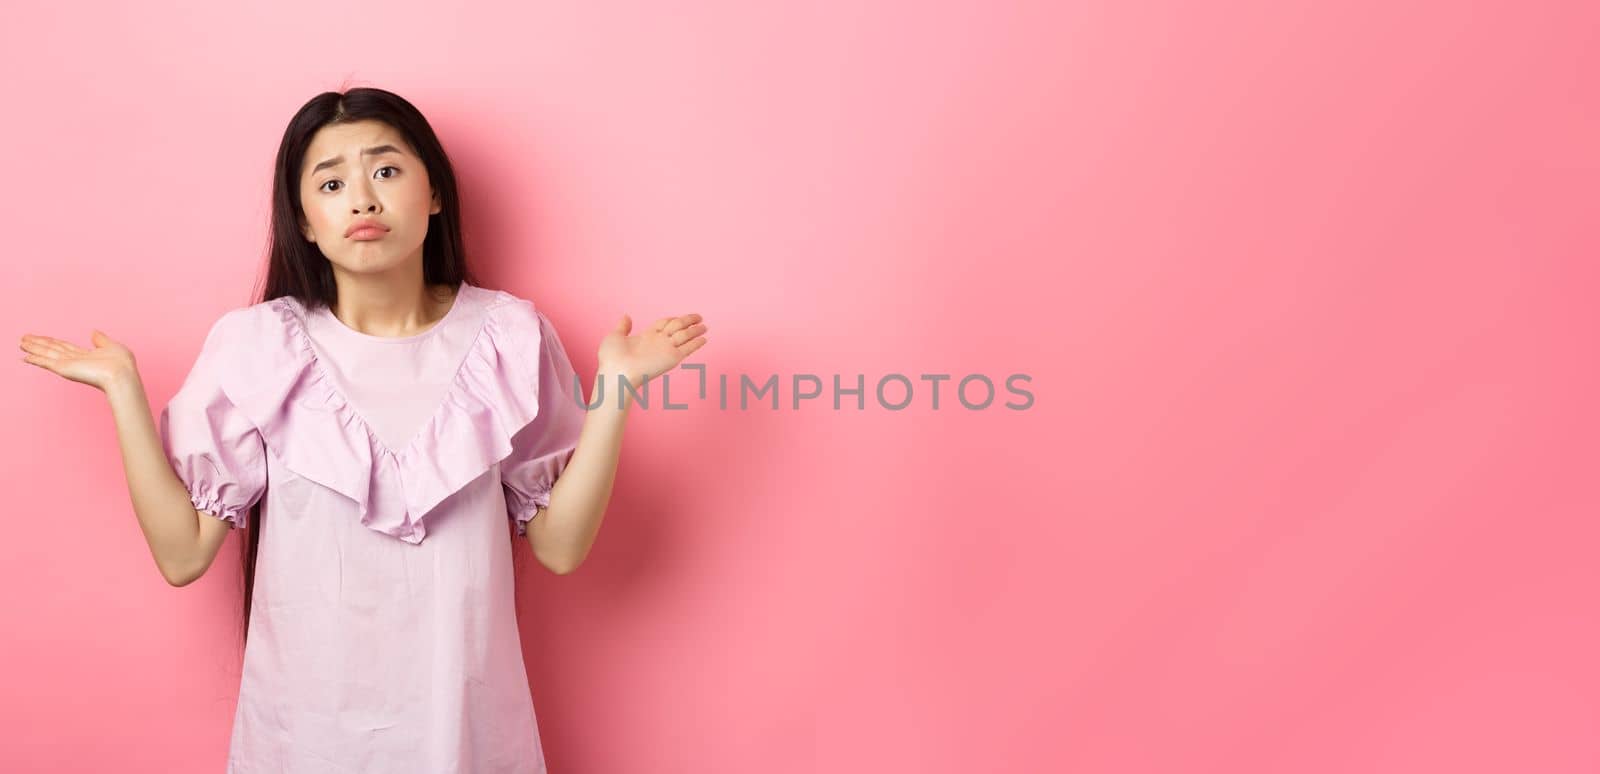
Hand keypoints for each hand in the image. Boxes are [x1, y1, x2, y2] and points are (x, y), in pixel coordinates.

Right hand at [19, 330, 139, 392]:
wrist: (121, 375)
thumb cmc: (122, 364)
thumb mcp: (112, 346)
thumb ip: (100, 339)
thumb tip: (93, 332)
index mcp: (85, 356)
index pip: (63, 347)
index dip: (51, 341)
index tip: (41, 337)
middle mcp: (74, 360)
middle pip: (51, 349)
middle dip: (38, 343)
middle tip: (24, 338)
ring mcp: (68, 364)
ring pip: (46, 353)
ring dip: (33, 348)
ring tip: (21, 343)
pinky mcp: (64, 368)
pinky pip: (46, 362)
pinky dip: (35, 359)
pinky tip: (25, 357)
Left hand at [597, 312, 708, 383]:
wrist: (617, 373)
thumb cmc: (612, 358)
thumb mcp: (615, 336)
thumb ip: (623, 326)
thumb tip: (626, 316)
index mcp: (646, 336)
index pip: (664, 324)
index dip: (673, 318)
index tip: (680, 316)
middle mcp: (658, 342)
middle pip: (677, 327)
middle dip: (688, 321)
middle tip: (699, 317)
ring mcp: (666, 349)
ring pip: (685, 336)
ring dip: (695, 330)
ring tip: (705, 326)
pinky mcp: (672, 358)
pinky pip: (688, 348)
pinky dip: (696, 343)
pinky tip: (704, 339)